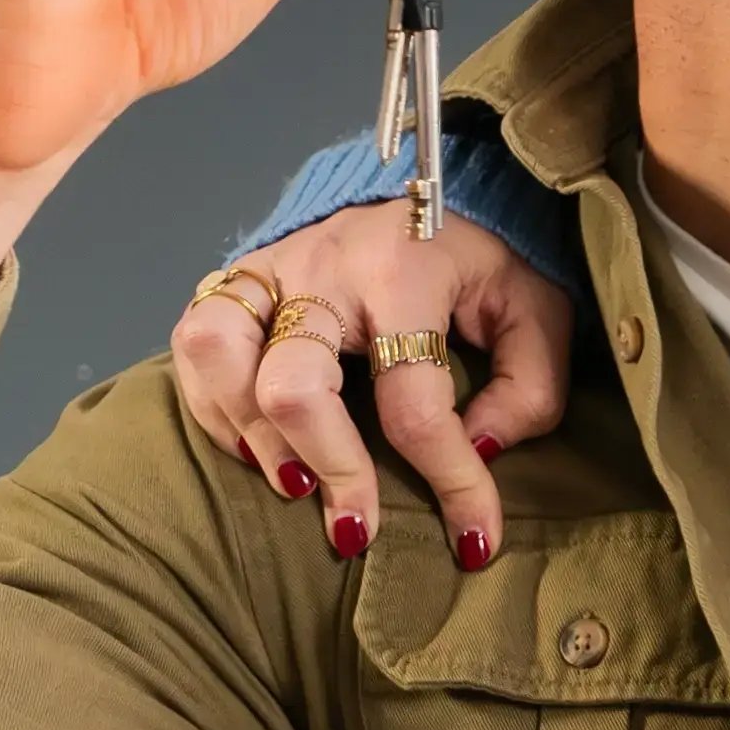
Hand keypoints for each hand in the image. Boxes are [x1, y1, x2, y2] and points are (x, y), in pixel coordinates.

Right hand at [171, 201, 573, 564]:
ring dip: (251, 435)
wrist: (431, 189)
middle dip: (328, 467)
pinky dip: (214, 409)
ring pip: (217, 355)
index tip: (474, 540)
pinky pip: (193, 345)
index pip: (416, 401)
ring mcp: (272, 267)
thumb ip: (529, 384)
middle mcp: (327, 266)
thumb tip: (480, 449)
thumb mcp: (537, 311)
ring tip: (296, 485)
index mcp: (408, 271)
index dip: (449, 481)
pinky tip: (258, 448)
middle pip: (294, 385)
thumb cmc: (481, 262)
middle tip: (357, 526)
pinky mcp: (238, 278)